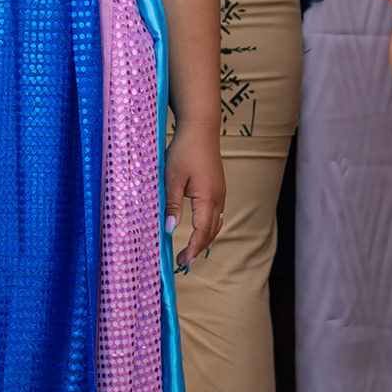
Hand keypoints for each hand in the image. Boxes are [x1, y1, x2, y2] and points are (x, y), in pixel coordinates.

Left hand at [165, 121, 225, 269]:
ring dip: (205, 240)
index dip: (193, 249)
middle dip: (199, 249)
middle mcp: (218, 198)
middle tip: (184, 262)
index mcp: (208, 197)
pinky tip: (201, 232)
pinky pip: (216, 215)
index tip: (183, 262)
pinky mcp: (217, 188)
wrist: (201, 129)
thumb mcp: (173, 178)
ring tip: (192, 253)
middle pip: (212, 232)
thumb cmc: (185, 150)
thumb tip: (171, 229)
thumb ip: (173, 204)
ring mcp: (220, 193)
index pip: (202, 232)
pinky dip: (209, 228)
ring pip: (216, 224)